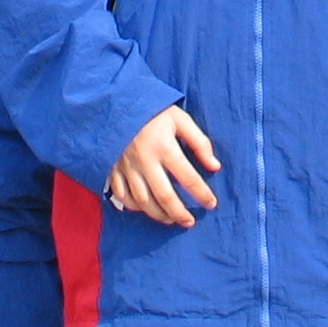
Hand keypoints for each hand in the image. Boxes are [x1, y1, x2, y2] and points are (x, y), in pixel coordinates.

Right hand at [106, 105, 220, 226]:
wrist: (116, 104)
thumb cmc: (153, 112)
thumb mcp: (180, 119)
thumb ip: (199, 142)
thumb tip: (215, 166)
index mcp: (164, 146)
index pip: (188, 177)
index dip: (202, 194)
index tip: (211, 204)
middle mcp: (145, 160)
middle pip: (164, 196)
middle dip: (180, 213)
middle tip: (190, 222)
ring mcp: (127, 167)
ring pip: (143, 201)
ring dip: (159, 214)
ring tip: (172, 219)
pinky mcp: (113, 169)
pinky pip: (123, 196)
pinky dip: (135, 207)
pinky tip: (146, 209)